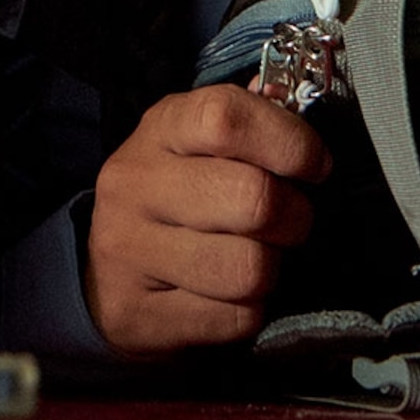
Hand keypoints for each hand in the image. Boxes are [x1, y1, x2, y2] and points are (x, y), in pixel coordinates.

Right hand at [83, 87, 328, 355]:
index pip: (227, 118)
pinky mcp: (135, 312)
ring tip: (253, 259)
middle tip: (288, 221)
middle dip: (294, 217)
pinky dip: (247, 312)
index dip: (290, 142)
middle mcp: (134, 183)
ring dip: (270, 270)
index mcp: (159, 130)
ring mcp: (128, 249)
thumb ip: (246, 125)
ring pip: (249, 268)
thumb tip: (293, 101)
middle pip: (254, 199)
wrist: (107, 278)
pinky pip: (235, 319)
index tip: (312, 166)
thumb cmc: (176, 200)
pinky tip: (224, 296)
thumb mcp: (198, 147)